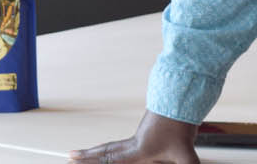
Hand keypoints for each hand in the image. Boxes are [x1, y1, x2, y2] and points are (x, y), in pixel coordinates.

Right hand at [68, 110, 199, 163]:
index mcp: (138, 150)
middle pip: (105, 151)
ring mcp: (138, 137)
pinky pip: (122, 145)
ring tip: (83, 154)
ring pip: (112, 147)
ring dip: (97, 152)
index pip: (110, 160)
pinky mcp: (145, 133)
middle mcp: (134, 144)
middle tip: (70, 156)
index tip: (74, 160)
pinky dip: (111, 149)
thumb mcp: (187, 154)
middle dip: (87, 156)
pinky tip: (111, 152)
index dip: (92, 162)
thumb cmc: (182, 125)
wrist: (180, 99)